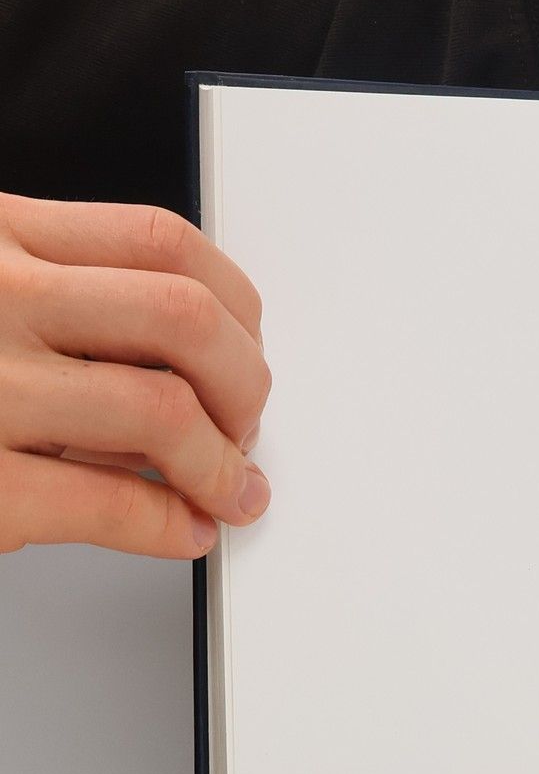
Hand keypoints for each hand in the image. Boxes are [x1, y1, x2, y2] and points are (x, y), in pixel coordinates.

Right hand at [0, 194, 271, 557]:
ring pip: (164, 410)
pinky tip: (183, 531)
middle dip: (245, 384)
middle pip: (185, 319)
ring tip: (226, 489)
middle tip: (245, 427)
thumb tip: (190, 364)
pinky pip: (109, 501)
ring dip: (222, 465)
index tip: (247, 349)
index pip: (161, 242)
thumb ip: (55, 298)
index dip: (235, 306)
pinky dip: (171, 525)